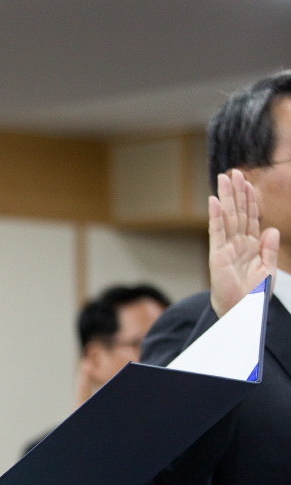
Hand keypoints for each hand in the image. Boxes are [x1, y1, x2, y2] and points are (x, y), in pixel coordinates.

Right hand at [209, 170, 278, 317]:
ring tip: (224, 178)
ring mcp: (226, 247)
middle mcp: (238, 243)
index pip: (251, 217)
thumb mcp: (269, 269)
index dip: (250, 200)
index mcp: (251, 245)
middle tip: (234, 172)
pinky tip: (214, 202)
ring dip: (226, 197)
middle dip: (237, 192)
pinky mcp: (217, 255)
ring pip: (227, 217)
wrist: (241, 312)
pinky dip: (215, 216)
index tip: (248, 183)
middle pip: (238, 212)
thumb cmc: (253, 295)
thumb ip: (270, 249)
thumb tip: (271, 229)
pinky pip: (217, 232)